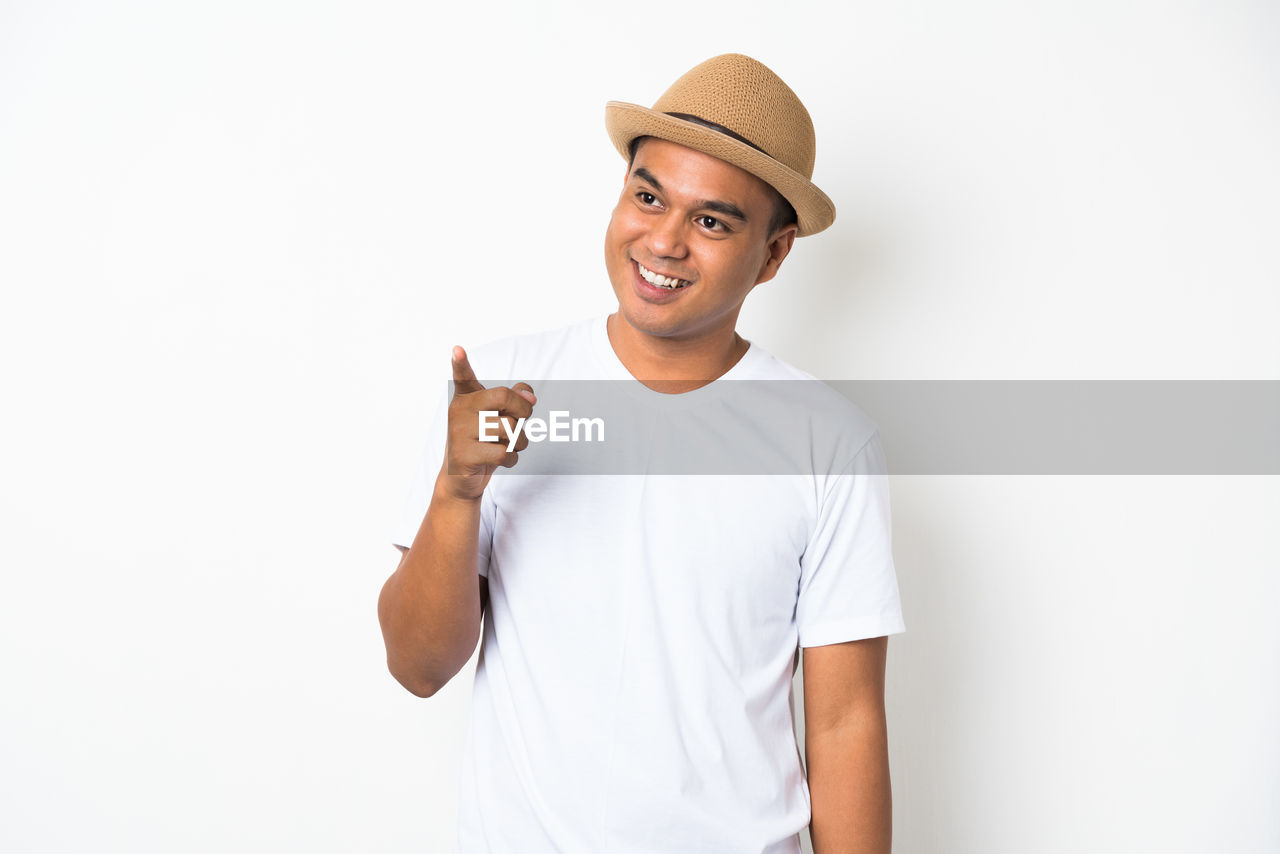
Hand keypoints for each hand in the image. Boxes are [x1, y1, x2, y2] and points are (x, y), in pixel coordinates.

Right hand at [439, 346, 536, 501]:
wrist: (462, 478)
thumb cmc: (485, 441)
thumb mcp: (500, 417)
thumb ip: (515, 398)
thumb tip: (530, 394)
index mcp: (466, 397)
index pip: (463, 376)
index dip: (460, 363)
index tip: (458, 350)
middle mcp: (459, 410)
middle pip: (503, 396)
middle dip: (523, 409)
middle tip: (524, 418)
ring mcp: (459, 432)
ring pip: (508, 428)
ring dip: (520, 440)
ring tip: (509, 445)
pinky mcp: (463, 455)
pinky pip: (504, 452)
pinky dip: (512, 458)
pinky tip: (502, 460)